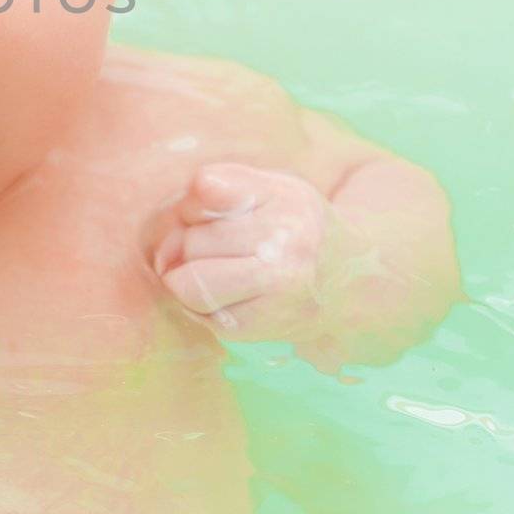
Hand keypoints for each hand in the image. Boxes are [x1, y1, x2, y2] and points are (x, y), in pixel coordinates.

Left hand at [143, 162, 341, 341]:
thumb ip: (217, 188)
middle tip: (210, 248)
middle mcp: (289, 242)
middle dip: (184, 244)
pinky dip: (201, 305)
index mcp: (284, 196)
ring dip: (185, 278)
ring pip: (188, 283)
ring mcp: (279, 288)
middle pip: (191, 240)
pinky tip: (228, 295)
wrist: (348, 280)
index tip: (205, 213)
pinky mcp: (262, 326)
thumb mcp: (268, 188)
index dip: (192, 204)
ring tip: (210, 271)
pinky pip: (201, 314)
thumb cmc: (290, 226)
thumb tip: (165, 240)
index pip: (205, 188)